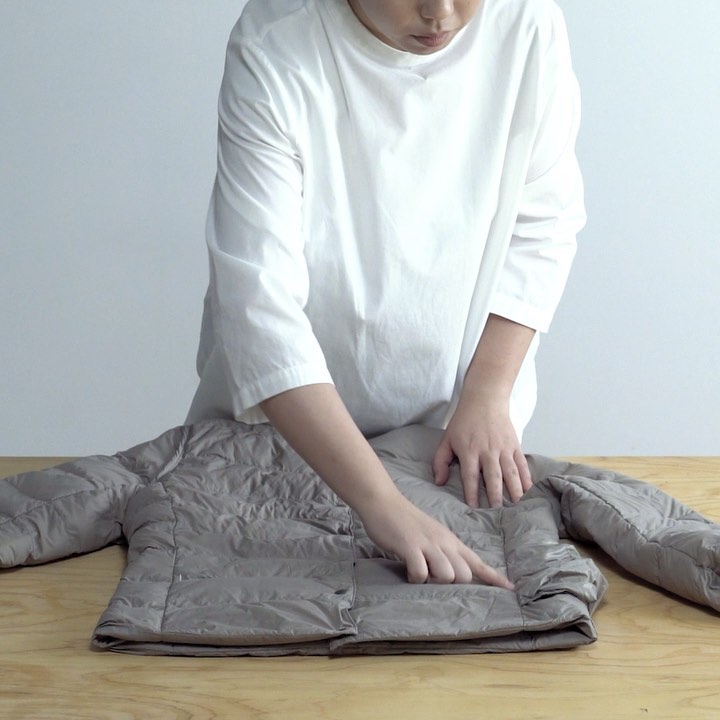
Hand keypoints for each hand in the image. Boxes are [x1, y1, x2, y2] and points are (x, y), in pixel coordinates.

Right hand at [359, 493, 513, 587]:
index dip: (494, 577)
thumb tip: (451, 574)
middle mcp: (444, 542)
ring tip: (419, 571)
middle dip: (451, 584)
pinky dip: (414, 578)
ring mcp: (427, 544)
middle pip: (464, 575)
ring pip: (447, 575)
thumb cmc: (406, 521)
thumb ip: (443, 551)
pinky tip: (407, 570)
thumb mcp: (431, 535)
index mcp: (450, 540)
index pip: (478, 562)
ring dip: (433, 581)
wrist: (384, 502)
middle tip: (432, 576)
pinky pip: (420, 573)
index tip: (511, 589)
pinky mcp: (410, 546)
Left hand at [432, 401, 531, 507]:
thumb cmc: (463, 422)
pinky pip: (522, 465)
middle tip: (498, 513)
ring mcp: (503, 448)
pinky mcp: (515, 445)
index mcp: (469, 451)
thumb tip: (439, 482)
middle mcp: (488, 451)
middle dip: (496, 496)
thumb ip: (440, 461)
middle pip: (493, 477)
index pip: (470, 476)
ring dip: (514, 491)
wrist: (485, 400)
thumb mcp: (446, 439)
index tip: (474, 508)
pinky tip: (529, 492)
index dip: (472, 493)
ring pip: (511, 473)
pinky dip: (526, 479)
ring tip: (517, 507)